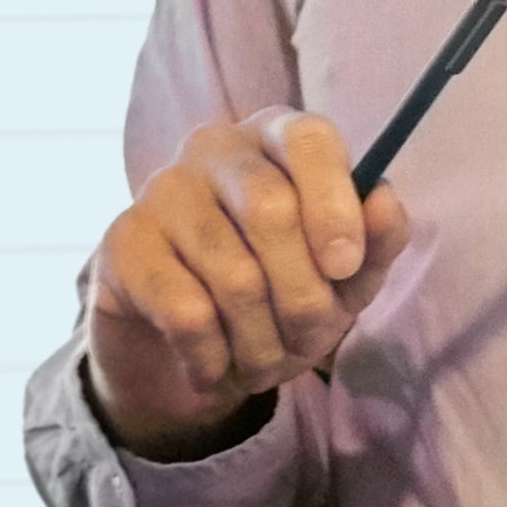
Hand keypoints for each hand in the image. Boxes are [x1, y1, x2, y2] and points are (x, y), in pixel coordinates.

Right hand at [80, 107, 412, 459]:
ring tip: (265, 364)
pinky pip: (186, 313)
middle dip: (304, 299)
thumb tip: (383, 203)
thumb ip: (375, 242)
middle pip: (271, 211)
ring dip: (263, 344)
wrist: (187, 347)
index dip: (335, 205)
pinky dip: (215, 359)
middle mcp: (215, 147)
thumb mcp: (343, 278)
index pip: (310, 138)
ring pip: (233, 276)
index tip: (344, 268)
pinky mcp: (123, 243)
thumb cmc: (279, 293)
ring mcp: (162, 190)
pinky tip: (214, 368)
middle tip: (309, 343)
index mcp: (277, 137)